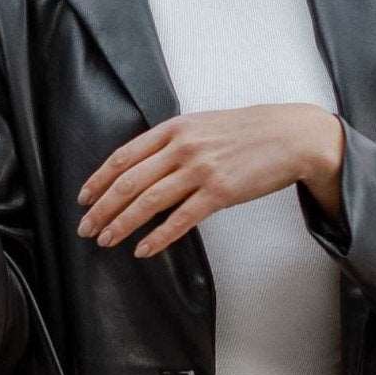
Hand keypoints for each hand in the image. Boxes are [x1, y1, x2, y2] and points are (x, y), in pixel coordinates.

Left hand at [76, 105, 343, 258]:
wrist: (292, 136)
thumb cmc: (250, 131)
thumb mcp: (204, 124)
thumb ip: (175, 140)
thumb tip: (146, 163)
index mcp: (175, 128)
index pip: (124, 156)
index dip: (99, 179)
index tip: (84, 199)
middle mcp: (182, 147)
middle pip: (129, 181)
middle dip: (102, 208)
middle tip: (86, 228)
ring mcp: (201, 169)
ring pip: (148, 202)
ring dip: (122, 224)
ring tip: (106, 240)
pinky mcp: (220, 192)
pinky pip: (181, 220)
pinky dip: (158, 237)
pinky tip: (143, 249)